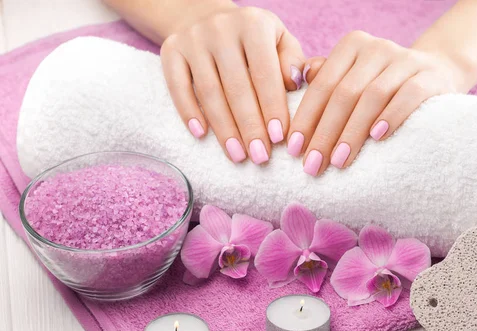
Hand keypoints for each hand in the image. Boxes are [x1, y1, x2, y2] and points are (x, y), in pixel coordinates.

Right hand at [160, 2, 304, 163]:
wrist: (206, 16)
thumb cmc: (253, 39)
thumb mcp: (280, 40)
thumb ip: (292, 61)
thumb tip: (294, 84)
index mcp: (253, 24)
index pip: (264, 72)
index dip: (272, 107)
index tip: (279, 138)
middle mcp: (221, 28)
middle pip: (236, 87)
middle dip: (249, 126)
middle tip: (259, 156)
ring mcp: (192, 38)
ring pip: (208, 92)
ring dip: (224, 128)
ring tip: (237, 155)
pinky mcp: (170, 49)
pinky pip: (177, 86)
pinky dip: (188, 112)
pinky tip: (201, 135)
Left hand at [289, 30, 470, 175]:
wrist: (435, 73)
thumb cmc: (381, 84)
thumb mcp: (352, 78)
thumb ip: (324, 80)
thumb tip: (295, 84)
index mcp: (351, 46)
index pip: (322, 85)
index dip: (306, 118)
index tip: (293, 150)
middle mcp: (376, 48)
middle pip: (344, 93)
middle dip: (325, 133)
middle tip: (313, 165)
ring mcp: (405, 60)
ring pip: (372, 96)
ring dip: (352, 132)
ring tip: (339, 161)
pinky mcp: (430, 76)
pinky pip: (409, 95)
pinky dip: (391, 116)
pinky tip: (377, 138)